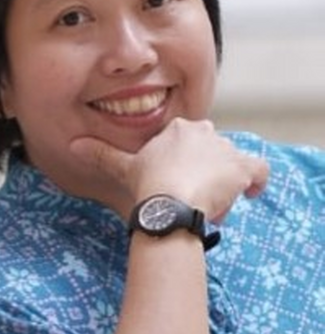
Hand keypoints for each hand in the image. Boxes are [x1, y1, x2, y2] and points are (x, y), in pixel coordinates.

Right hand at [70, 118, 268, 220]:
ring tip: (210, 204)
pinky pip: (260, 170)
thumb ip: (102, 154)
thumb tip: (73, 145)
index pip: (190, 141)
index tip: (180, 181)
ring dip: (224, 182)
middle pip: (211, 152)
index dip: (187, 163)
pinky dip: (258, 181)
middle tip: (192, 196)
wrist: (169, 201)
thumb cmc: (147, 183)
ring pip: (231, 163)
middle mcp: (205, 132)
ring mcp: (225, 149)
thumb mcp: (124, 168)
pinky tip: (251, 193)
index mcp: (179, 128)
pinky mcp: (242, 168)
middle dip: (204, 173)